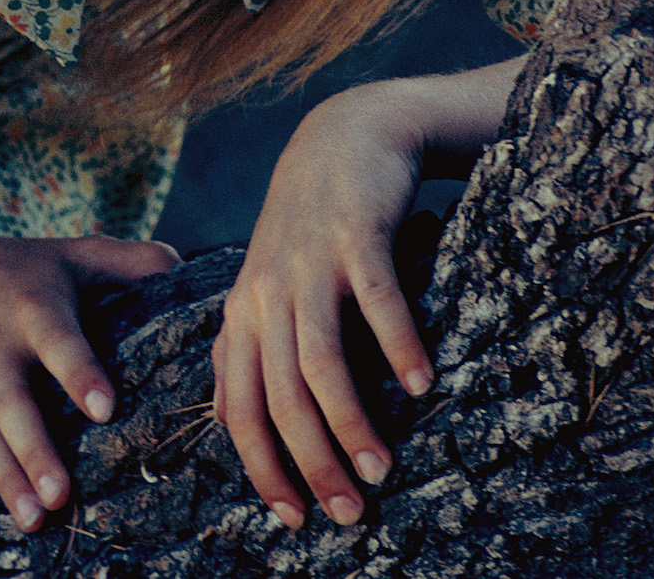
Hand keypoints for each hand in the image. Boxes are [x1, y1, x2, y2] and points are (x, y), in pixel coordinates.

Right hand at [0, 226, 178, 538]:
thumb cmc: (23, 270)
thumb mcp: (73, 255)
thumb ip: (128, 262)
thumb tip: (183, 266)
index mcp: (34, 310)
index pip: (59, 342)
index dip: (80, 374)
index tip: (105, 409)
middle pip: (14, 404)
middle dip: (35, 450)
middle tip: (62, 494)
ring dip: (4, 478)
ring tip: (34, 518)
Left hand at [212, 82, 433, 530]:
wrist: (346, 134)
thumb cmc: (309, 222)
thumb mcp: (266, 281)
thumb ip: (249, 344)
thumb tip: (233, 424)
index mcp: (243, 310)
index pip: (238, 407)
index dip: (263, 468)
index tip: (295, 519)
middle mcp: (267, 290)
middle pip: (280, 396)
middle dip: (312, 463)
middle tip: (349, 511)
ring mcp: (312, 261)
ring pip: (320, 360)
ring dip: (350, 421)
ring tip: (381, 467)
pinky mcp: (357, 233)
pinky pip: (377, 302)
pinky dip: (398, 348)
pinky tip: (420, 385)